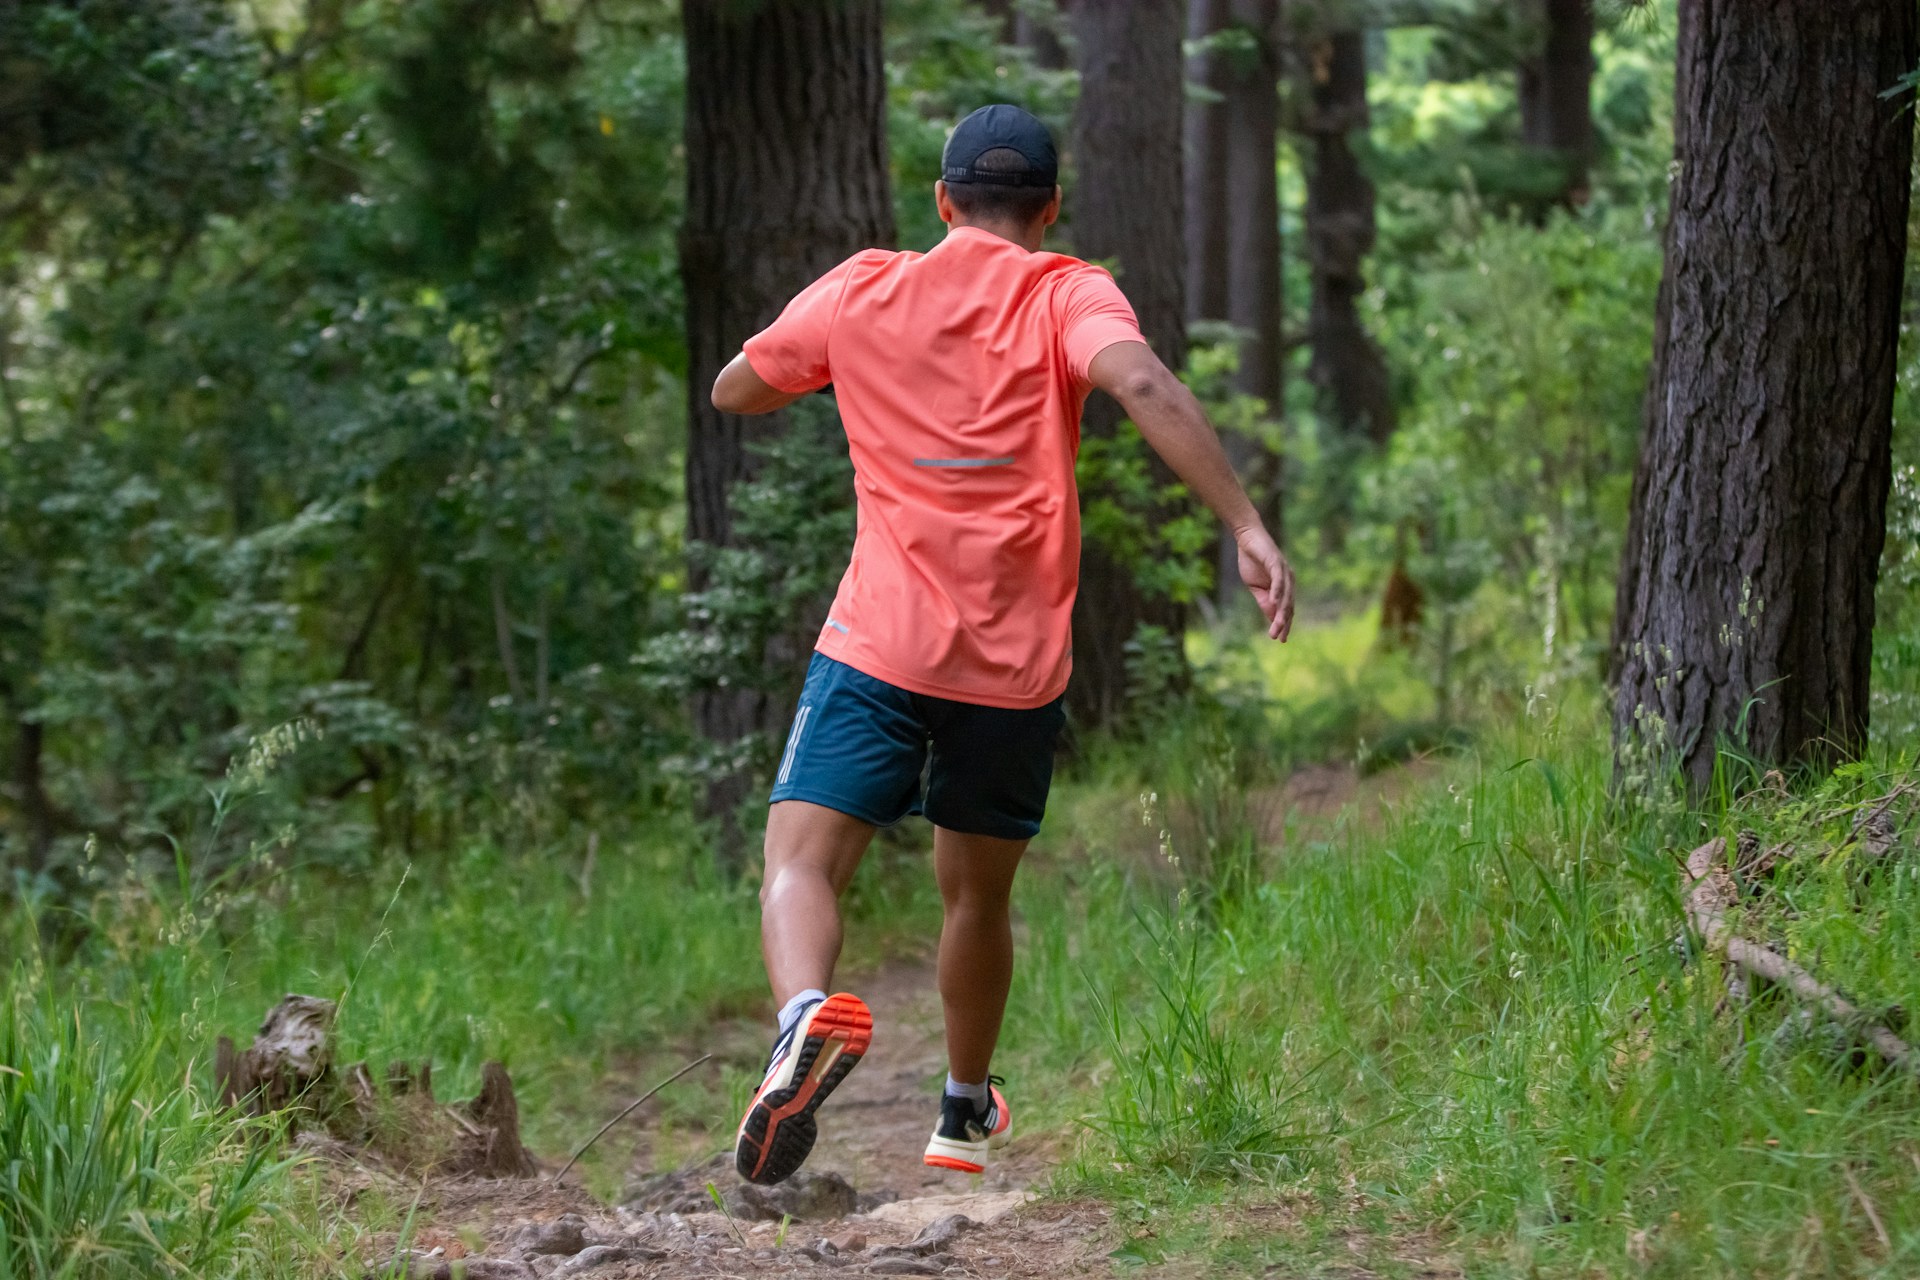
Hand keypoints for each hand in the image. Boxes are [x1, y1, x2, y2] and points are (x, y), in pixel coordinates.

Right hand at [1234, 524, 1294, 640]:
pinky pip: (1279, 580)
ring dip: (1281, 612)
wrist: (1247, 539)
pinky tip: (1275, 603)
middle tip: (1279, 637)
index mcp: (1283, 587)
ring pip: (1285, 596)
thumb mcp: (1256, 587)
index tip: (1280, 639)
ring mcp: (1284, 571)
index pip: (1286, 609)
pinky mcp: (1277, 563)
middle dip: (1283, 623)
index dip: (1284, 624)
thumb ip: (1264, 600)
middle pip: (1288, 606)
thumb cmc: (1252, 561)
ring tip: (1277, 626)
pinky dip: (1277, 592)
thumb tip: (1271, 616)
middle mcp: (1288, 580)